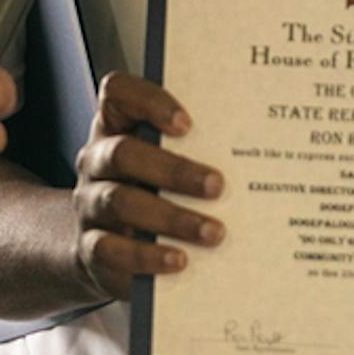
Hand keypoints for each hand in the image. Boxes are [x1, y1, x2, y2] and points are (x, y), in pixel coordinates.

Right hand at [71, 70, 224, 299]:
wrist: (110, 250)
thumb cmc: (153, 192)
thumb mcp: (168, 162)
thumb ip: (198, 149)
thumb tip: (263, 147)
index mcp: (116, 127)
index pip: (117, 93)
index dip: (148, 102)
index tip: (188, 123)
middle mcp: (97, 161)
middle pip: (122, 153)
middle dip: (173, 170)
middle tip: (218, 187)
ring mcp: (89, 204)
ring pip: (119, 201)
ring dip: (171, 217)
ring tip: (214, 233)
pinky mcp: (91, 247)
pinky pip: (110, 249)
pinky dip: (147, 256)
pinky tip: (180, 261)